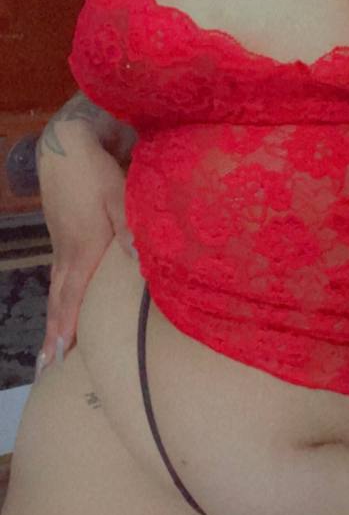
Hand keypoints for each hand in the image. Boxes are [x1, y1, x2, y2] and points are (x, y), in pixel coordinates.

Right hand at [35, 124, 136, 379]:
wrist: (65, 145)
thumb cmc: (95, 169)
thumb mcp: (117, 194)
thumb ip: (128, 226)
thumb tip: (136, 259)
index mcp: (83, 249)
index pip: (74, 298)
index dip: (68, 328)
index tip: (61, 358)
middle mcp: (68, 254)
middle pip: (59, 302)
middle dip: (54, 336)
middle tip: (46, 369)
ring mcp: (62, 247)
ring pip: (57, 292)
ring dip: (53, 322)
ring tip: (48, 350)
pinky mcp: (63, 238)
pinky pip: (59, 278)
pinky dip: (58, 299)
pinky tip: (60, 309)